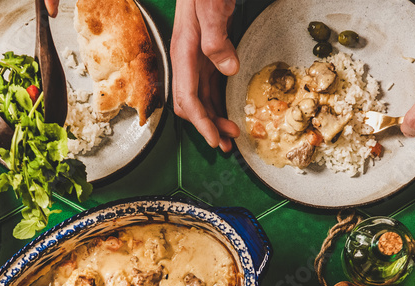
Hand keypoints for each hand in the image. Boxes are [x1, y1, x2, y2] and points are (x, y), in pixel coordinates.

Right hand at [172, 0, 240, 151]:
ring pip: (200, 101)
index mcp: (184, 54)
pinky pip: (208, 90)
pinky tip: (227, 116)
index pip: (187, 98)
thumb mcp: (211, 8)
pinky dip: (217, 106)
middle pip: (191, 105)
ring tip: (231, 137)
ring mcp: (195, 62)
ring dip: (214, 121)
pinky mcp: (206, 59)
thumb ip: (217, 38)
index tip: (213, 139)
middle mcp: (186, 62)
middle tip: (227, 143)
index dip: (200, 123)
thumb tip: (229, 69)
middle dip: (207, 127)